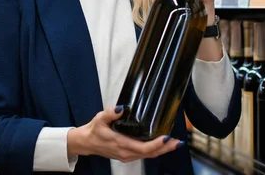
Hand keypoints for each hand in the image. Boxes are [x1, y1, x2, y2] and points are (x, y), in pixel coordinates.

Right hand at [67, 106, 182, 162]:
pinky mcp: (128, 156)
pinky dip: (155, 151)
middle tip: (178, 141)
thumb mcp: (100, 119)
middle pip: (150, 154)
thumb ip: (111, 113)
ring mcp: (127, 156)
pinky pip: (144, 155)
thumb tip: (121, 108)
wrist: (86, 143)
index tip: (166, 137)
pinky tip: (162, 145)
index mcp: (121, 144)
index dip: (156, 144)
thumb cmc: (94, 130)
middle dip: (165, 148)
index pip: (143, 147)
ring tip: (174, 143)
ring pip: (148, 156)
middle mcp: (126, 153)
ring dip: (162, 150)